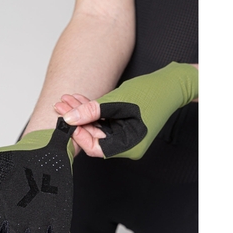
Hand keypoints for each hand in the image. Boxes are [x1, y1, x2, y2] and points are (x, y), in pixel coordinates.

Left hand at [56, 62, 198, 159]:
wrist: (170, 84)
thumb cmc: (152, 92)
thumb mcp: (117, 101)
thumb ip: (92, 111)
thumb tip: (70, 118)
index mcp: (129, 146)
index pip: (96, 148)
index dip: (79, 135)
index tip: (67, 120)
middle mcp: (126, 146)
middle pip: (94, 137)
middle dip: (76, 120)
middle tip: (61, 105)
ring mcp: (123, 137)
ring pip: (96, 128)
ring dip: (81, 114)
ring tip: (67, 100)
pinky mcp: (122, 127)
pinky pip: (103, 122)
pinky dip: (91, 112)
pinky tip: (79, 101)